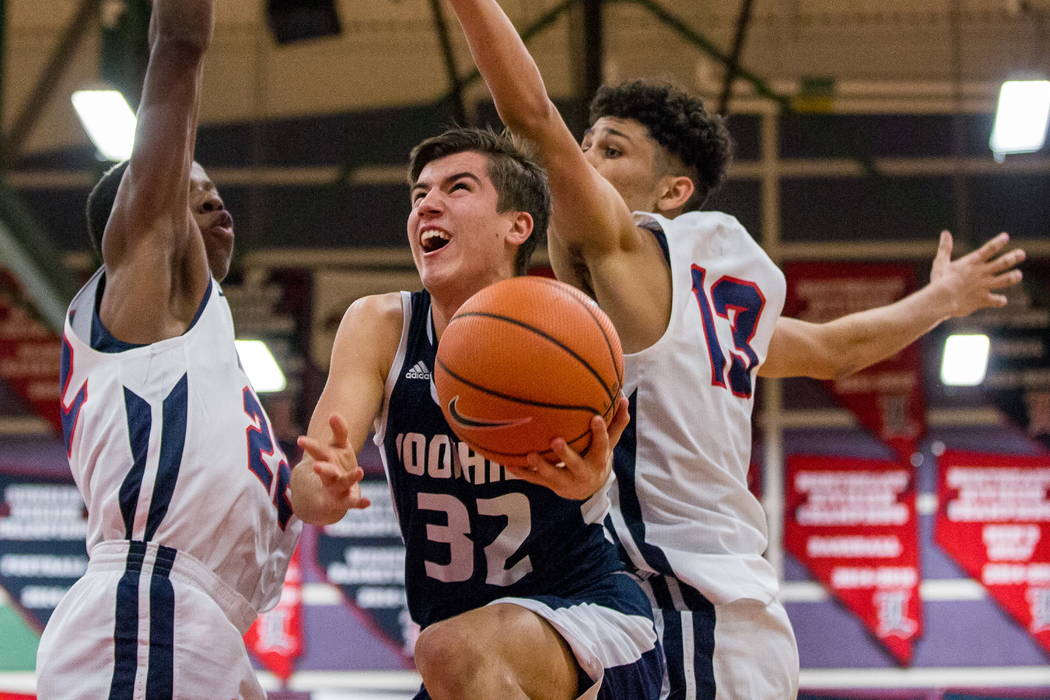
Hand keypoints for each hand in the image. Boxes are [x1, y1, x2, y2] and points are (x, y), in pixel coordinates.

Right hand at [296, 413, 370, 514]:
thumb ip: (339, 431)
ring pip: (342, 485)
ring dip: (350, 478)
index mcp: (325, 460)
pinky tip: (368, 502)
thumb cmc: (334, 464)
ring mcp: (337, 489)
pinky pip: (352, 502)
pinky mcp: (345, 500)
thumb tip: (333, 414)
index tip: (300, 440)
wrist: (326, 497)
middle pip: (325, 471)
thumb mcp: (338, 446)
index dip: (309, 445)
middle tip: (316, 467)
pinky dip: (359, 503)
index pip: (317, 451)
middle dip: (322, 469)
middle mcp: (329, 475)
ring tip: (360, 470)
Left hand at [507, 396, 629, 500]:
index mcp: (598, 459)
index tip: (595, 418)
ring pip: (554, 476)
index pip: (602, 446)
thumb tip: (624, 397)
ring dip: (541, 466)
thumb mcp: (609, 443)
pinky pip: (536, 480)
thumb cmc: (597, 456)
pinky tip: (510, 464)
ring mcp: (566, 481)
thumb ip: (616, 422)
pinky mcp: (551, 485)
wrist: (588, 488)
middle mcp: (583, 473)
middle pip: (575, 464)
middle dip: (565, 455)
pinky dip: (523, 473)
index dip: (600, 433)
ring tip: (530, 455)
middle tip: (556, 441)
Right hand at [930, 230, 1024, 316]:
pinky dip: (1000, 301)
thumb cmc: (939, 280)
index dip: (998, 242)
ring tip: (1018, 275)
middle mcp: (982, 273)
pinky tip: (1002, 300)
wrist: (943, 300)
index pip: (989, 249)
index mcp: (972, 262)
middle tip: (1022, 254)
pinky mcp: (983, 300)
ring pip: (1004, 280)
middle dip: (1013, 257)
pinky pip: (996, 301)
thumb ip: (945, 248)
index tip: (1005, 237)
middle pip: (1003, 263)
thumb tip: (945, 233)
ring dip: (1012, 277)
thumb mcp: (941, 262)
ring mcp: (984, 286)